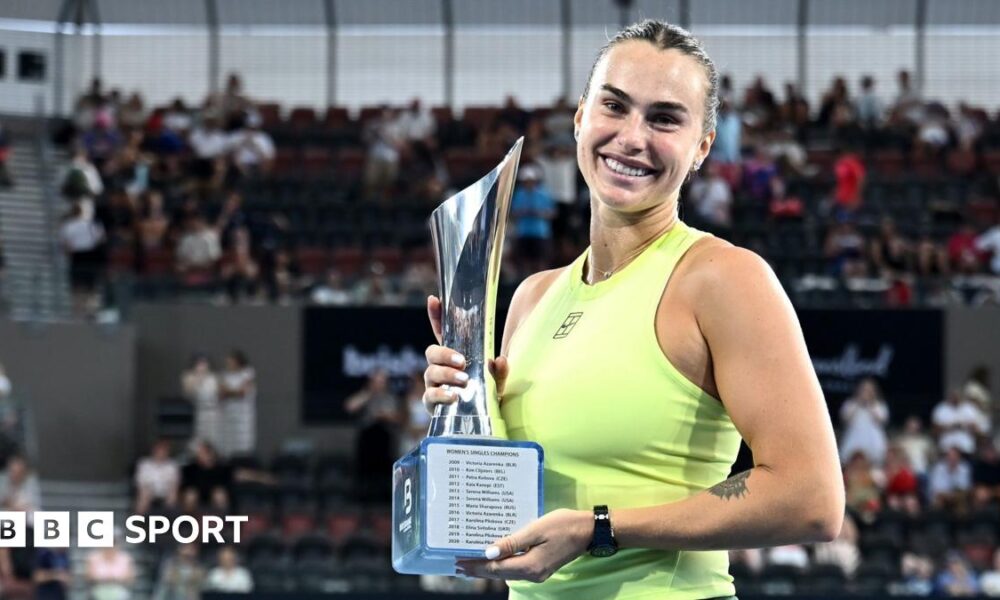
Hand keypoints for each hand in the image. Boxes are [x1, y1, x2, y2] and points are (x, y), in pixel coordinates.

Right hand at [423, 295, 509, 414]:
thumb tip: (501, 360)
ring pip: (431, 373)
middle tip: (462, 360)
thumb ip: (500, 371)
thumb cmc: (487, 396)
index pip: (442, 332)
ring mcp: (434, 385)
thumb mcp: (497, 382)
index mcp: (454, 356)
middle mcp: (441, 368)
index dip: (436, 316)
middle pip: (432, 352)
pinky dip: (440, 395)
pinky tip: (453, 396)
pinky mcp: (432, 404)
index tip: (434, 300)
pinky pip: (430, 396)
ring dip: (446, 374)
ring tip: (463, 379)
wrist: (483, 423)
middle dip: (444, 354)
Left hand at [455, 509, 591, 582]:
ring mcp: (538, 573)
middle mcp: (533, 574)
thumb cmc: (563, 525)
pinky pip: (516, 569)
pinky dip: (502, 565)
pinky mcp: (541, 567)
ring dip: (489, 568)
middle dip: (478, 569)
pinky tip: (495, 558)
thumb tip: (489, 553)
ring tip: (472, 561)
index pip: (495, 568)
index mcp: (530, 566)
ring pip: (507, 573)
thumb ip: (512, 542)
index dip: (476, 566)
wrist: (588, 530)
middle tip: (458, 563)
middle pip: (499, 574)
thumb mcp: (535, 529)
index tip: (459, 561)